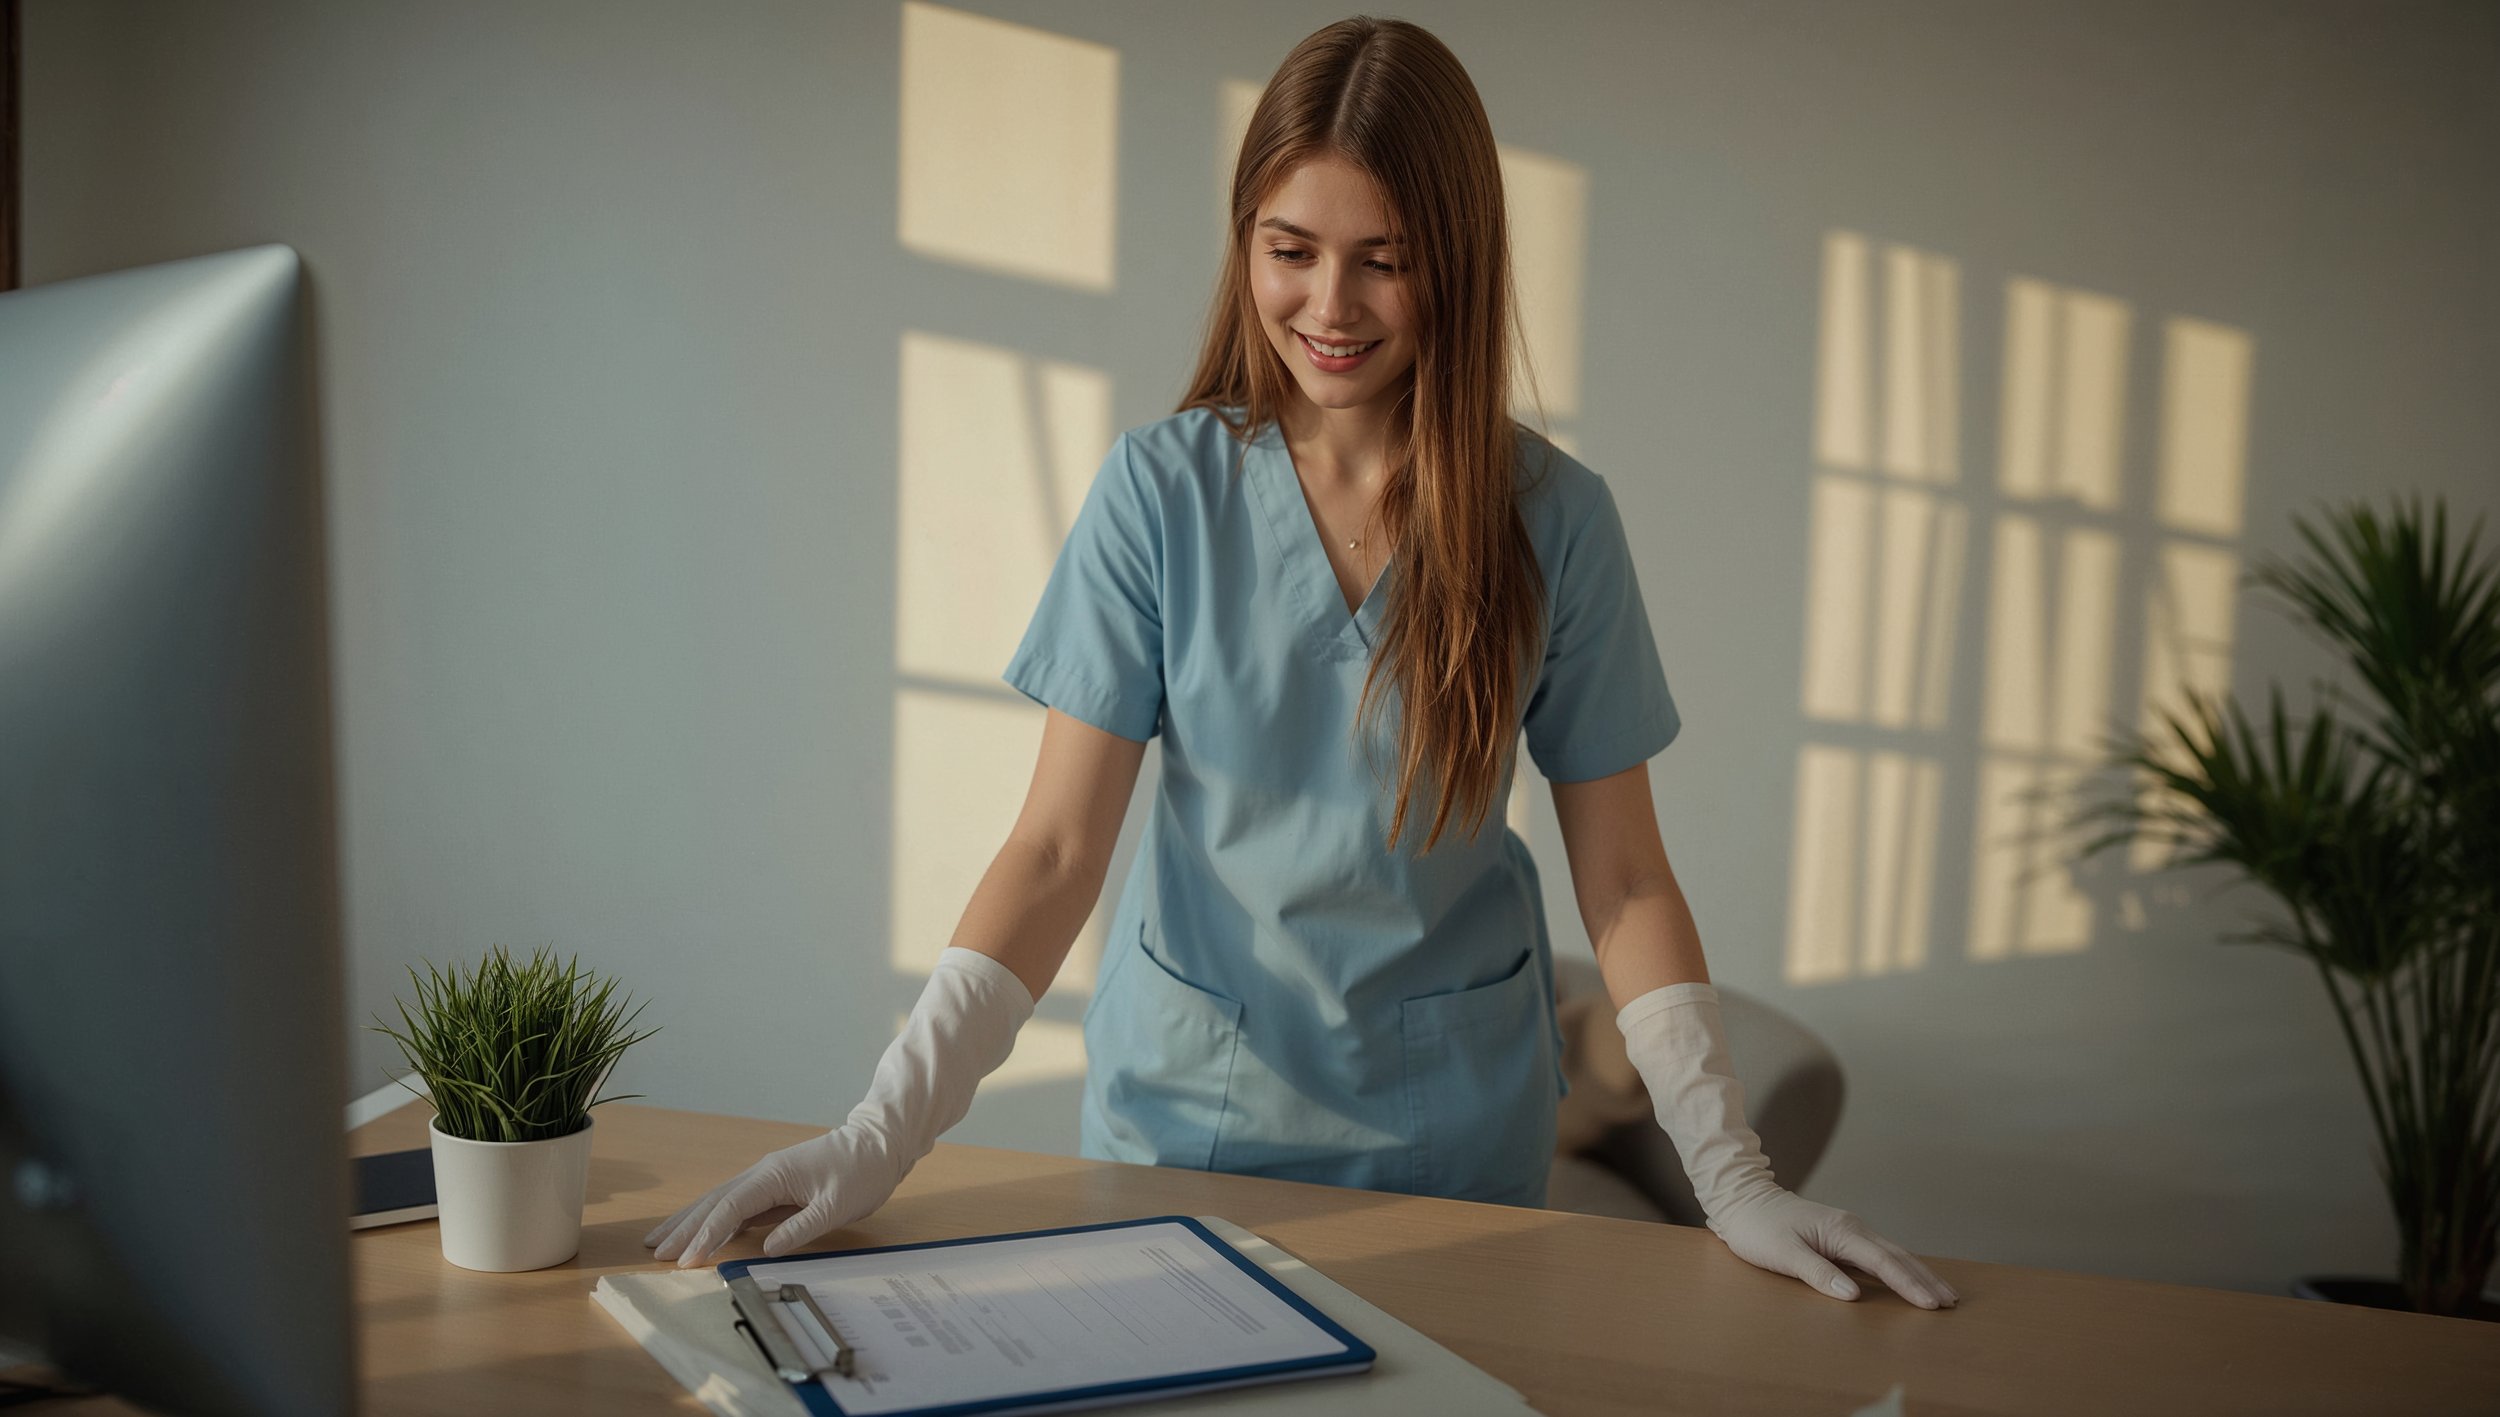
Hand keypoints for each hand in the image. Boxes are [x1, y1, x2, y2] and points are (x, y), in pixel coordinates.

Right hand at [643, 1126, 897, 1267]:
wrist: (878, 1143)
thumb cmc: (862, 1172)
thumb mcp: (837, 1206)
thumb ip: (801, 1228)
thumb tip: (766, 1249)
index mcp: (773, 1175)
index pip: (730, 1208)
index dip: (706, 1236)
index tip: (686, 1261)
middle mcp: (762, 1173)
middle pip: (714, 1201)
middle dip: (683, 1227)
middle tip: (654, 1252)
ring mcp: (767, 1178)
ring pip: (720, 1200)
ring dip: (691, 1221)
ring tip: (661, 1241)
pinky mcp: (775, 1186)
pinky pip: (737, 1204)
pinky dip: (714, 1219)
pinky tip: (700, 1234)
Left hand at [1706, 1185, 1958, 1308]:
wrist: (1742, 1200)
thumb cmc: (1758, 1228)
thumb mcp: (1783, 1254)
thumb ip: (1818, 1273)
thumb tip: (1854, 1295)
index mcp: (1841, 1231)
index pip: (1884, 1263)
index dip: (1909, 1285)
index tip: (1932, 1304)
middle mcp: (1852, 1227)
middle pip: (1897, 1256)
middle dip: (1925, 1279)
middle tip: (1952, 1301)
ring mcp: (1848, 1229)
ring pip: (1892, 1253)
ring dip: (1918, 1272)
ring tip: (1942, 1292)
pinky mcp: (1841, 1234)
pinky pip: (1879, 1253)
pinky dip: (1899, 1266)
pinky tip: (1909, 1276)